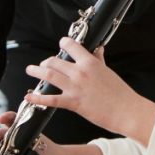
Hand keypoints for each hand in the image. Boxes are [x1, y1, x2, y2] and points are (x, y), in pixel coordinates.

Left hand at [25, 38, 154, 141]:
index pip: (71, 46)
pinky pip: (51, 99)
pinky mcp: (73, 103)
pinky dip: (37, 98)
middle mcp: (80, 72)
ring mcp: (75, 87)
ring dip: (37, 71)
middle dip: (46, 61)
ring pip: (49, 75)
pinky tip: (29, 97)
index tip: (60, 44)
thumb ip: (99, 60)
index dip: (63, 43)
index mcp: (90, 63)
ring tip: (30, 70)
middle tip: (43, 64)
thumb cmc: (120, 92)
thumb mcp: (108, 72)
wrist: (126, 110)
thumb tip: (97, 50)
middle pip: (55, 61)